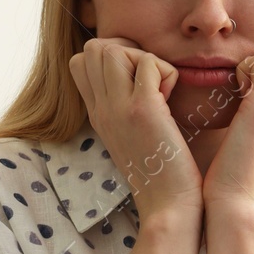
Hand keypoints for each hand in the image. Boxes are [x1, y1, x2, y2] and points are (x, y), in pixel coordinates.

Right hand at [69, 37, 203, 220]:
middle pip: (94, 48)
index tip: (137, 80)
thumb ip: (126, 108)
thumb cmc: (161, 172)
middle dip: (127, 52)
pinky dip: (167, 72)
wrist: (168, 205)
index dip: (111, 58)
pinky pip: (149, 63)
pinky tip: (172, 99)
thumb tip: (141, 80)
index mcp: (97, 114)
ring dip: (145, 59)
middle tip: (150, 80)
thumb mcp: (131, 136)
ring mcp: (117, 109)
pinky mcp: (142, 110)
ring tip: (160, 88)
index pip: (81, 61)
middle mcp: (101, 109)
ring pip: (114, 50)